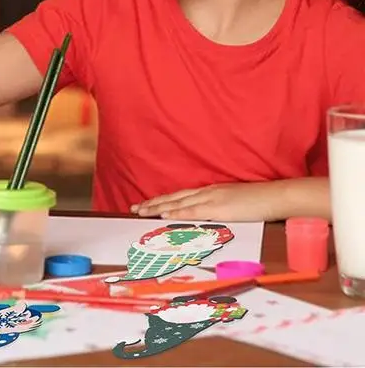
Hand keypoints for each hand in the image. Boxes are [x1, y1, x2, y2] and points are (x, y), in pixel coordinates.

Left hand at [131, 182, 283, 221]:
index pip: (181, 196)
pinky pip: (193, 210)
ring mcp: (212, 198)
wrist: (277, 196)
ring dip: (158, 207)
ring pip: (178, 202)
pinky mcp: (219, 207)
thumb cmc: (260, 202)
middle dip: (153, 203)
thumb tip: (209, 219)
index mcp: (211, 191)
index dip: (163, 201)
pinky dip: (177, 212)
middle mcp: (207, 192)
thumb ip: (220, 209)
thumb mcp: (235, 204)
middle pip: (174, 197)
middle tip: (134, 208)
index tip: (146, 205)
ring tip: (141, 211)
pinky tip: (164, 214)